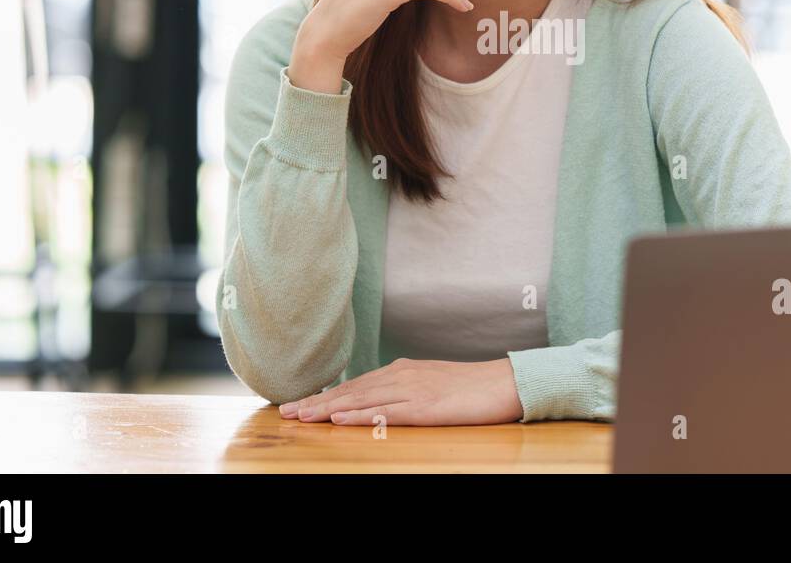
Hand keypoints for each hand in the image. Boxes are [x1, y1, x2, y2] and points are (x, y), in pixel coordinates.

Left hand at [277, 357, 524, 425]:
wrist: (505, 383)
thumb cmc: (471, 387)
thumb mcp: (432, 384)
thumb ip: (405, 389)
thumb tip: (379, 401)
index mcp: (403, 370)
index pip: (356, 384)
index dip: (325, 395)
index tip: (299, 404)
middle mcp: (403, 376)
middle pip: (352, 390)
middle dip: (317, 402)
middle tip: (285, 412)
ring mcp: (413, 390)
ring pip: (362, 399)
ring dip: (329, 408)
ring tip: (302, 416)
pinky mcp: (425, 406)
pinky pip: (386, 412)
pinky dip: (360, 414)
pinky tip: (340, 418)